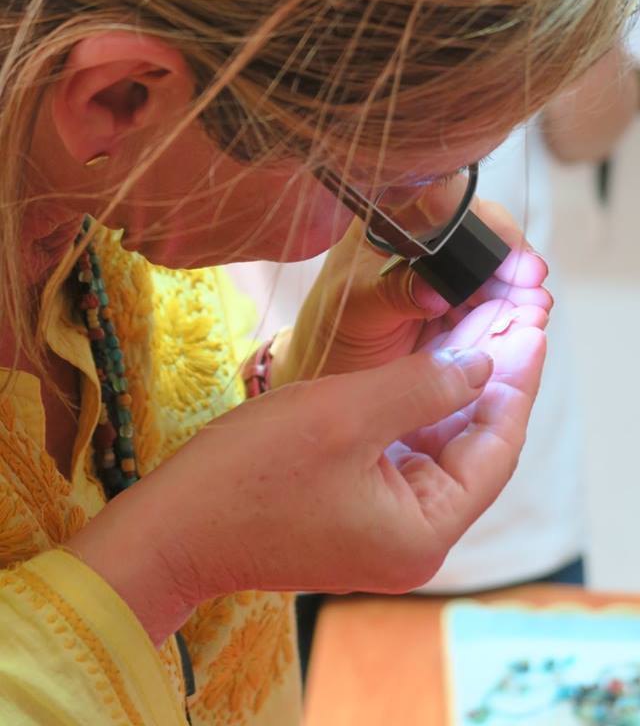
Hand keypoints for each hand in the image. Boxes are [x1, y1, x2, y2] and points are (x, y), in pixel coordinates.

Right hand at [68, 312, 544, 645]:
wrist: (174, 526)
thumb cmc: (249, 474)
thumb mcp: (345, 414)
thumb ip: (425, 386)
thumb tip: (482, 366)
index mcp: (423, 532)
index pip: (495, 449)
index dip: (516, 382)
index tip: (531, 325)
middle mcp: (413, 541)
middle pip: (470, 449)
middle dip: (488, 382)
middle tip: (508, 317)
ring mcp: (383, 530)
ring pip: (437, 448)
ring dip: (453, 392)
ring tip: (477, 329)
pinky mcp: (355, 514)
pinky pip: (402, 456)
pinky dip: (417, 412)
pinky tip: (427, 366)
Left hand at [274, 200, 550, 382]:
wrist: (331, 366)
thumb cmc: (332, 326)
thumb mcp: (357, 305)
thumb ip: (395, 290)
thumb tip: (436, 290)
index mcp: (393, 218)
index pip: (449, 204)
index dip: (485, 227)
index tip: (508, 255)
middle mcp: (425, 236)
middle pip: (483, 234)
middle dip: (511, 261)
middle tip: (533, 288)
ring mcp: (446, 270)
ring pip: (495, 270)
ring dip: (519, 290)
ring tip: (536, 310)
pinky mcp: (460, 303)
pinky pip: (493, 302)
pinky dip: (511, 312)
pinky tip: (526, 321)